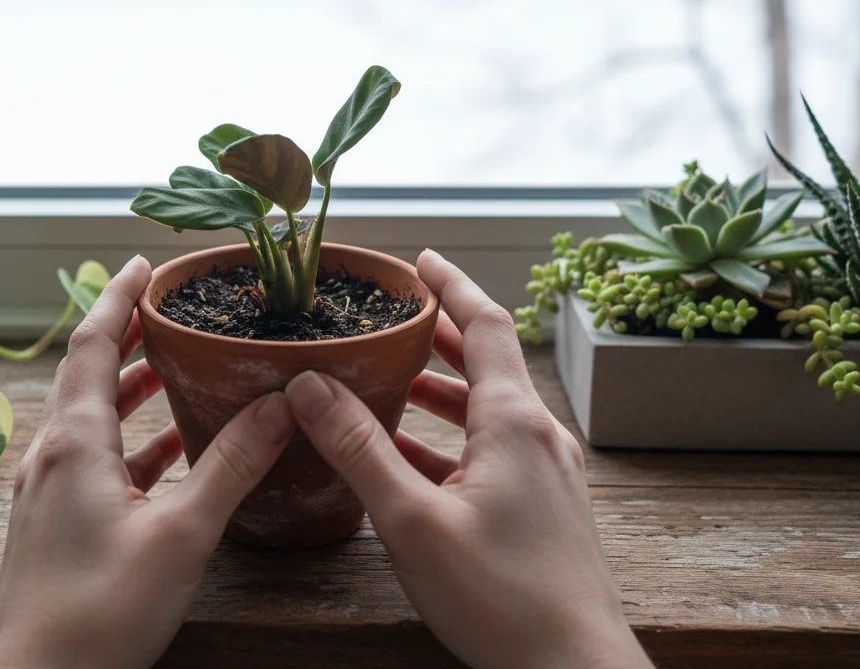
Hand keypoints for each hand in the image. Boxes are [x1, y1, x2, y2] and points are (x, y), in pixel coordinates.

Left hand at [0, 256, 295, 668]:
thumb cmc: (101, 615)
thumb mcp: (182, 533)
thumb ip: (233, 464)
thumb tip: (280, 403)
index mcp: (74, 442)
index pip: (94, 343)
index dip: (120, 297)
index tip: (147, 262)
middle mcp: (51, 456)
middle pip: (88, 372)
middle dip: (127, 334)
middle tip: (171, 308)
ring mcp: (47, 492)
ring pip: (90, 417)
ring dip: (129, 387)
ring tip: (176, 367)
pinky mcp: (54, 524)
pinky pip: (93, 460)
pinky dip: (131, 441)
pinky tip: (171, 452)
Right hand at [281, 250, 651, 668]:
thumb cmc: (500, 599)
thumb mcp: (413, 521)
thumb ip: (359, 450)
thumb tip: (312, 385)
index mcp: (515, 423)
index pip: (487, 325)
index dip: (451, 286)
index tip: (421, 259)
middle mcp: (540, 437)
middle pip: (488, 362)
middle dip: (440, 333)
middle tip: (393, 314)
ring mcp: (547, 474)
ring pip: (489, 410)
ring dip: (442, 388)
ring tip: (391, 378)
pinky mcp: (544, 508)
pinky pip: (493, 452)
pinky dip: (451, 439)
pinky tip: (409, 457)